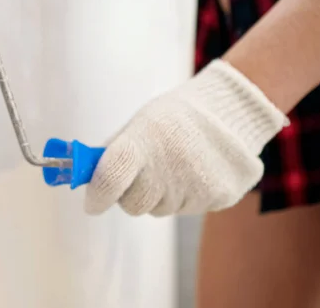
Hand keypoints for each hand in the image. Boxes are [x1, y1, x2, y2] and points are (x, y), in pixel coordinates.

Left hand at [85, 60, 288, 215]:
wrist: (230, 110)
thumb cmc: (175, 117)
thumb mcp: (141, 124)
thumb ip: (114, 152)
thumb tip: (89, 178)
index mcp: (144, 141)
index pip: (110, 178)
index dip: (97, 196)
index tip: (92, 204)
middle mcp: (170, 166)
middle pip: (133, 204)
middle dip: (131, 194)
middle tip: (142, 174)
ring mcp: (196, 185)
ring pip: (161, 209)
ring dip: (161, 194)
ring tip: (176, 165)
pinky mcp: (219, 197)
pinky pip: (187, 209)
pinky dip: (186, 195)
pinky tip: (195, 171)